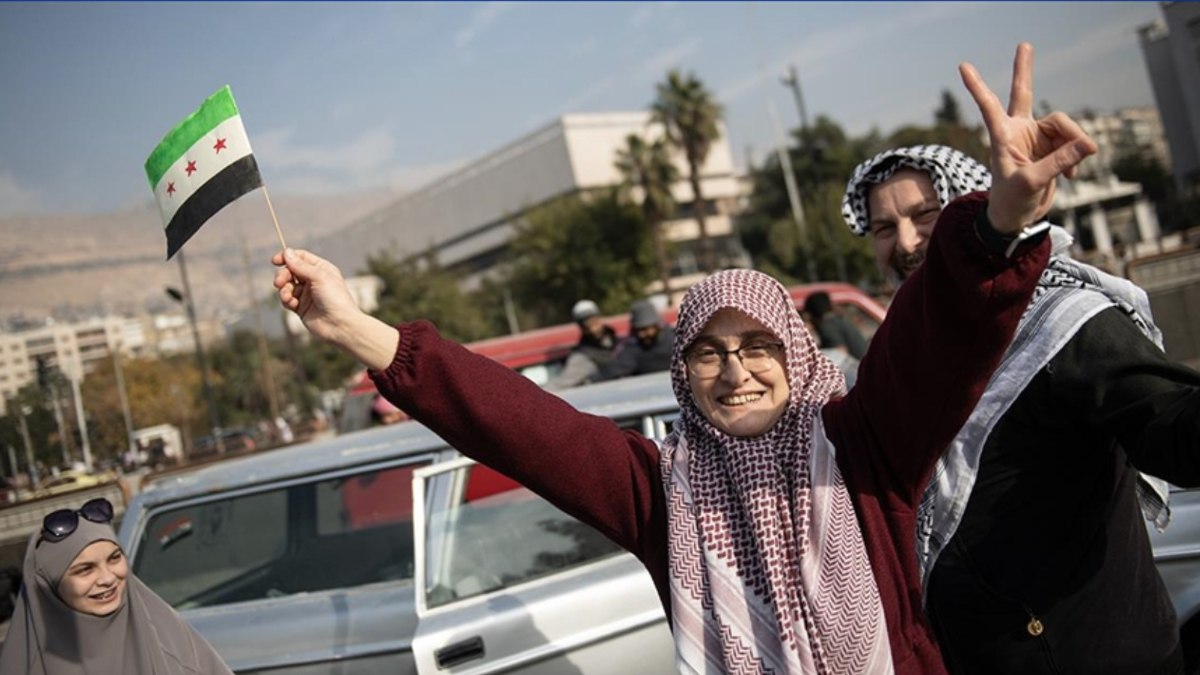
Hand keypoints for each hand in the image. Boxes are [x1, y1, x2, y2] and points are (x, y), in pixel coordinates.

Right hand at [272, 248, 362, 345]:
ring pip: (286, 286)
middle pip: (290, 271)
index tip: (275, 261)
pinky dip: (287, 301)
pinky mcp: (301, 308)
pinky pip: (287, 300)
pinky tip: (293, 305)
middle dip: (282, 276)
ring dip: (283, 290)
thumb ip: (301, 265)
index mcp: (321, 269)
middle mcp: (313, 280)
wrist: (340, 325)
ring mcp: (307, 294)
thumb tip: (287, 252)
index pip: (300, 257)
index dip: (287, 257)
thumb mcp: (319, 277)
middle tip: (279, 283)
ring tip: (287, 297)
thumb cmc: (335, 299)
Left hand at [959, 43, 1097, 233]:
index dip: (978, 86)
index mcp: (1002, 136)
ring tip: (1074, 170)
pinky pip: (1074, 142)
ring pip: (1064, 126)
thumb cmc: (1012, 202)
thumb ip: (1059, 162)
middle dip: (1024, 69)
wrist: (1018, 218)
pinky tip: (1072, 176)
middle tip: (1024, 44)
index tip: (962, 66)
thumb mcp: (1032, 183)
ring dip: (1075, 143)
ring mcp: (1037, 137)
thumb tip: (1087, 144)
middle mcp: (1019, 131)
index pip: (989, 106)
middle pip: (1024, 93)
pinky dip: (1077, 156)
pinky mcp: (1053, 147)